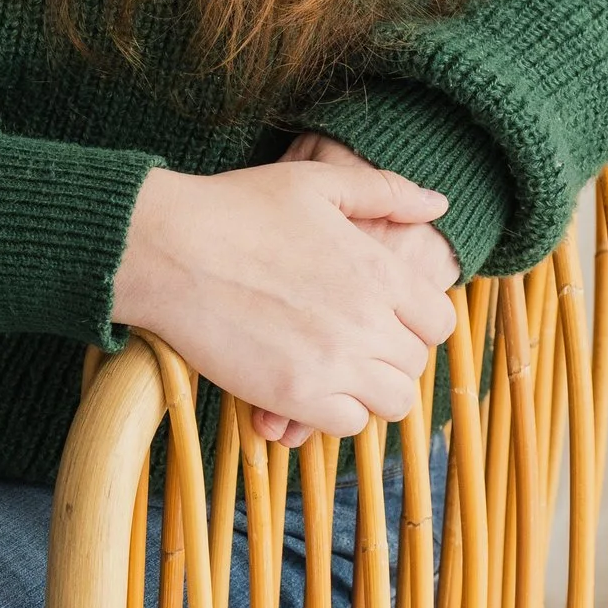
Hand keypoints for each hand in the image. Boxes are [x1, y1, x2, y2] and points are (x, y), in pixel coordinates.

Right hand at [256, 132, 460, 441]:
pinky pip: (346, 425)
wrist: (168, 248)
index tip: (385, 320)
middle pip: (415, 365)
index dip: (416, 324)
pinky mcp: (295, 396)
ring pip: (391, 403)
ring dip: (368, 391)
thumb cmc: (235, 208)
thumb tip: (439, 204)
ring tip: (334, 371)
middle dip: (390, 358)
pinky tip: (306, 389)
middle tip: (351, 345)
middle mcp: (368, 321)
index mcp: (379, 271)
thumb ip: (385, 191)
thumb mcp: (317, 181)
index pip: (438, 322)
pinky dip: (333, 414)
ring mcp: (334, 362)